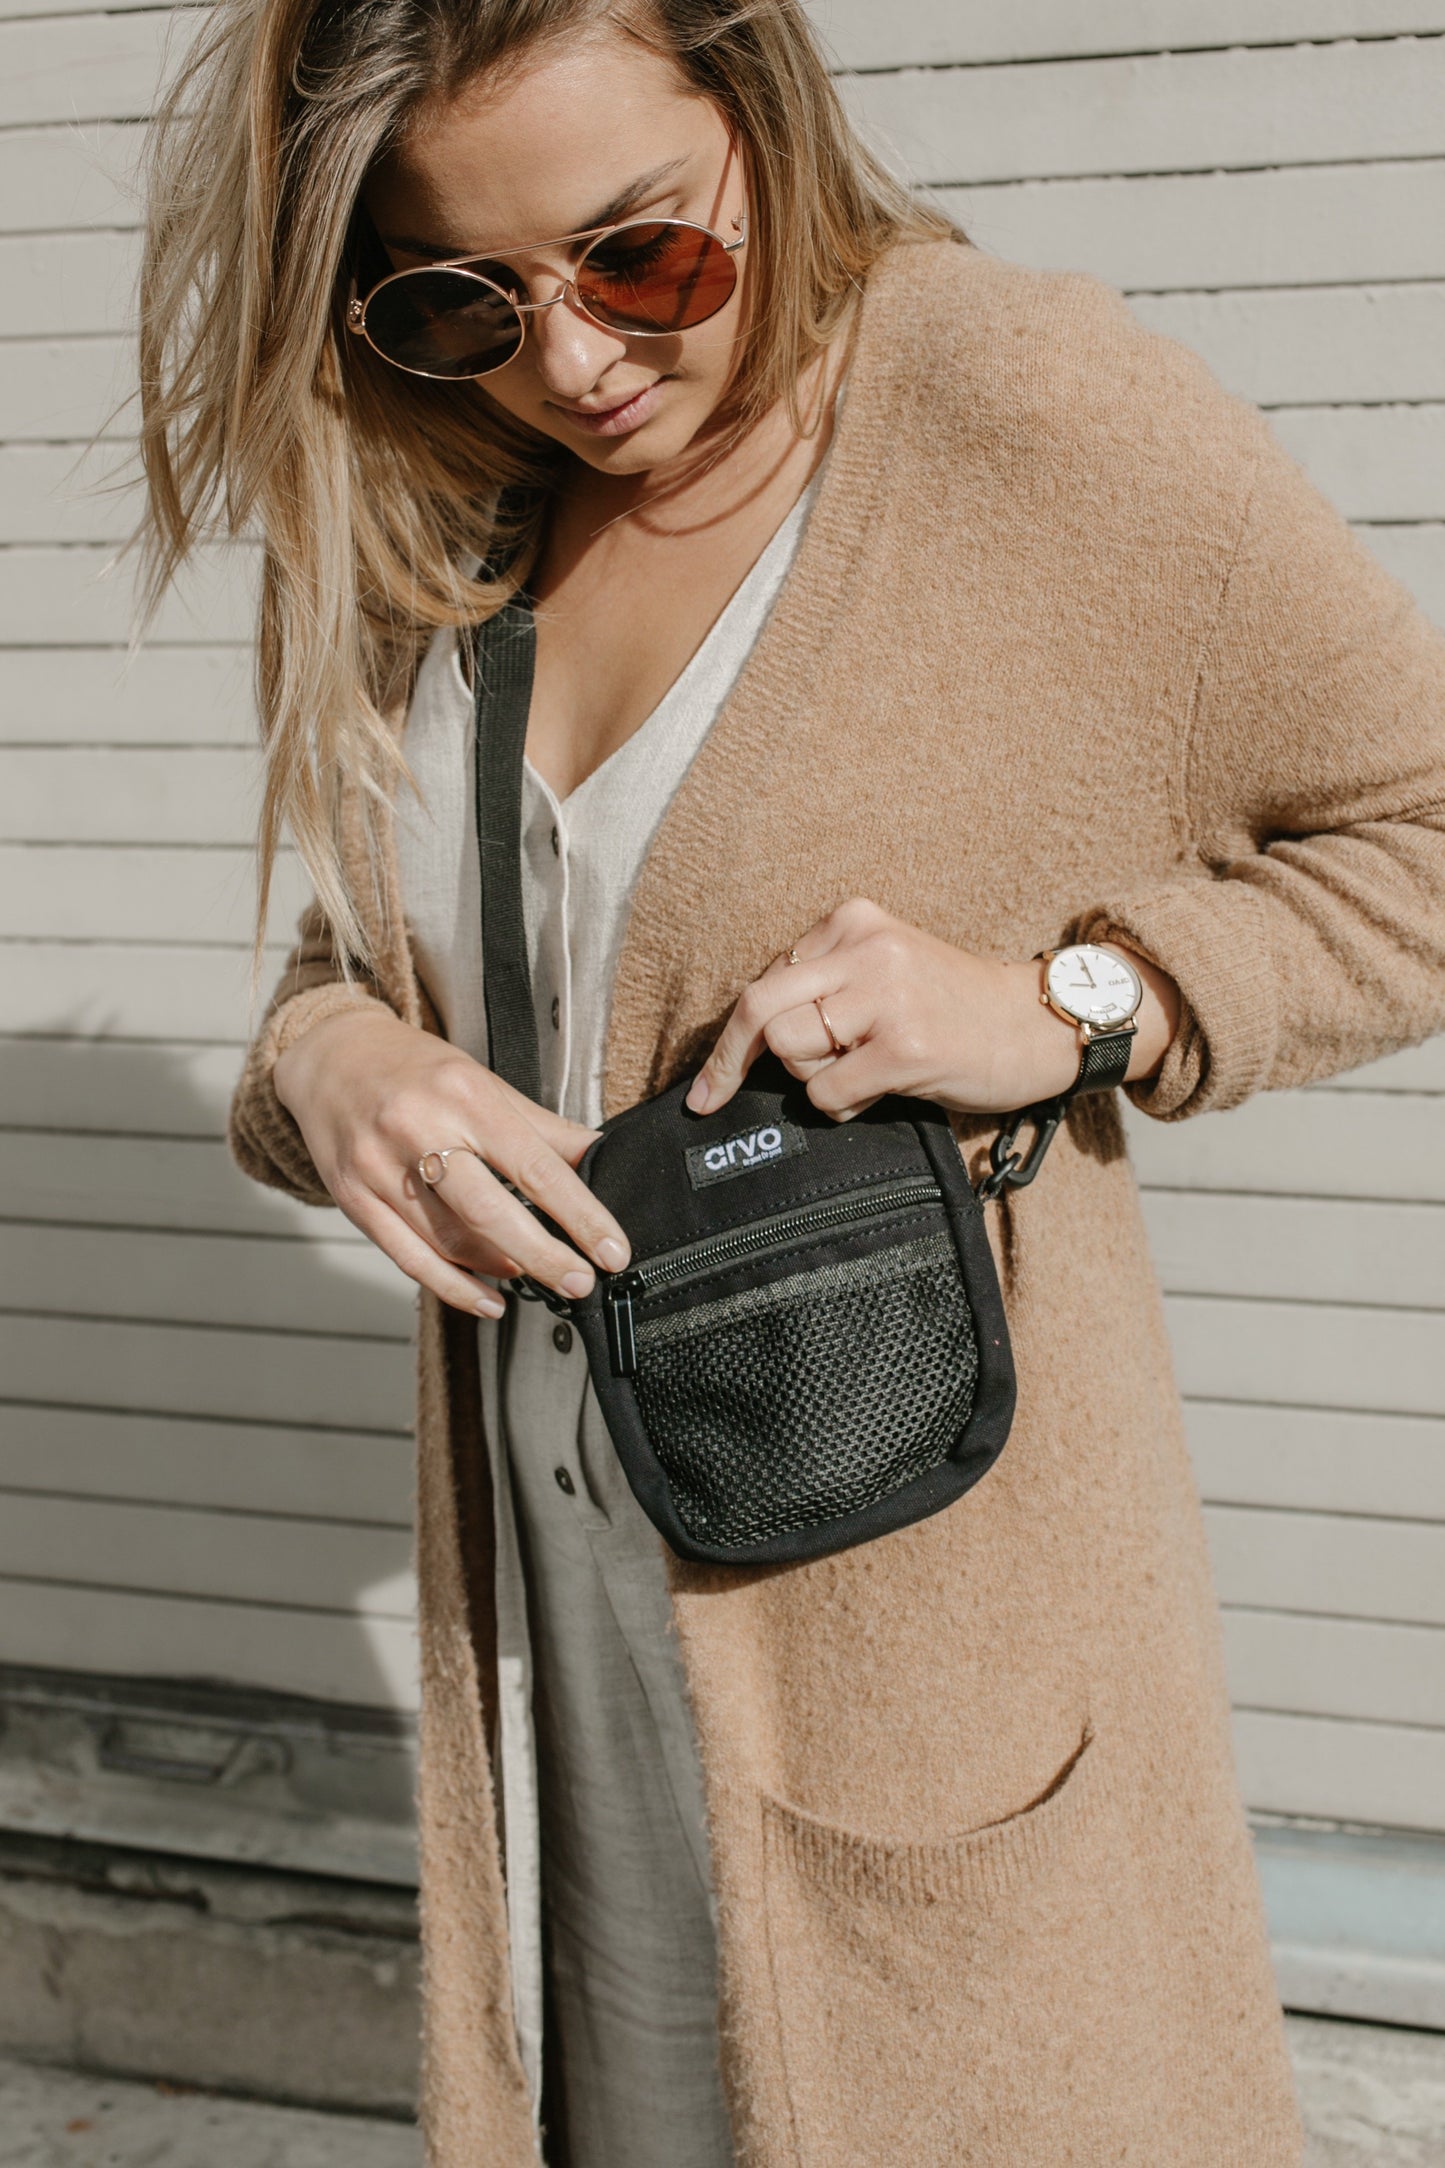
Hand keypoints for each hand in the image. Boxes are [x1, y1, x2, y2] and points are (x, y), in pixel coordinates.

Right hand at [273, 1007, 629, 1315]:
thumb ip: (543, 1129)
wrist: (333, 1058)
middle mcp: (417, 1128)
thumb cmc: (416, 1070)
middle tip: (579, 1281)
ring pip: (449, 1240)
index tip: (611, 1248)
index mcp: (463, 1094)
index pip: (535, 1166)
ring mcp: (379, 1167)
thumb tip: (601, 1160)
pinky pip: (410, 1258)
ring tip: (535, 1276)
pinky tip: (488, 1300)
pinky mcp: (353, 1199)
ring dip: (501, 1268)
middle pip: (490, 1211)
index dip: (580, 1215)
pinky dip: (454, 1287)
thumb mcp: (485, 1083)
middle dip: (543, 1255)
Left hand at [687, 899, 1178, 1121]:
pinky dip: (843, 1106)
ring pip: (791, 1053)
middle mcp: (867, 949)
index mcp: (854, 921)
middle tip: (707, 1101)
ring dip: (813, 1081)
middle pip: (760, 1008)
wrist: (1038, 1025)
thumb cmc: (953, 1007)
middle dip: (727, 1062)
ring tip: (864, 1073)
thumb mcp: (883, 971)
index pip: (766, 978)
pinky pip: (828, 1092)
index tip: (715, 1075)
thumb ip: (822, 987)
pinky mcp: (906, 1047)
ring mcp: (887, 997)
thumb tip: (746, 1037)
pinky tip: (883, 1091)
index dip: (737, 1033)